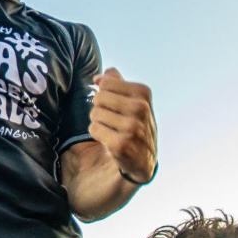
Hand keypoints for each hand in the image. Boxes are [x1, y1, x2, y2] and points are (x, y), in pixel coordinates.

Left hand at [89, 68, 156, 183]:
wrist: (144, 159)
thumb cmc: (135, 125)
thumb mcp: (134, 101)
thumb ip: (117, 84)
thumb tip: (99, 77)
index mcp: (143, 93)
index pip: (106, 83)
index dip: (105, 94)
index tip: (115, 105)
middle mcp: (140, 109)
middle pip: (99, 98)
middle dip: (100, 108)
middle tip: (113, 120)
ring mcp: (132, 127)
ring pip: (95, 114)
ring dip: (99, 123)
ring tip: (113, 130)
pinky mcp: (121, 144)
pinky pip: (94, 129)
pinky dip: (98, 134)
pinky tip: (110, 140)